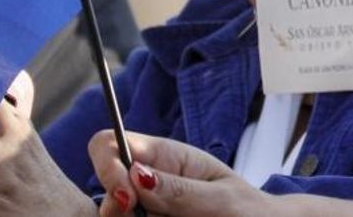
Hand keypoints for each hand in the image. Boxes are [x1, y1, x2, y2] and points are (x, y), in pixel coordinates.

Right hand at [90, 131, 286, 216]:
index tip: (125, 198)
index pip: (112, 143)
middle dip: (114, 207)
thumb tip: (136, 173)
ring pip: (113, 215)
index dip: (107, 166)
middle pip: (104, 186)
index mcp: (166, 157)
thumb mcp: (221, 198)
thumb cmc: (248, 209)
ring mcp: (146, 208)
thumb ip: (180, 189)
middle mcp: (148, 181)